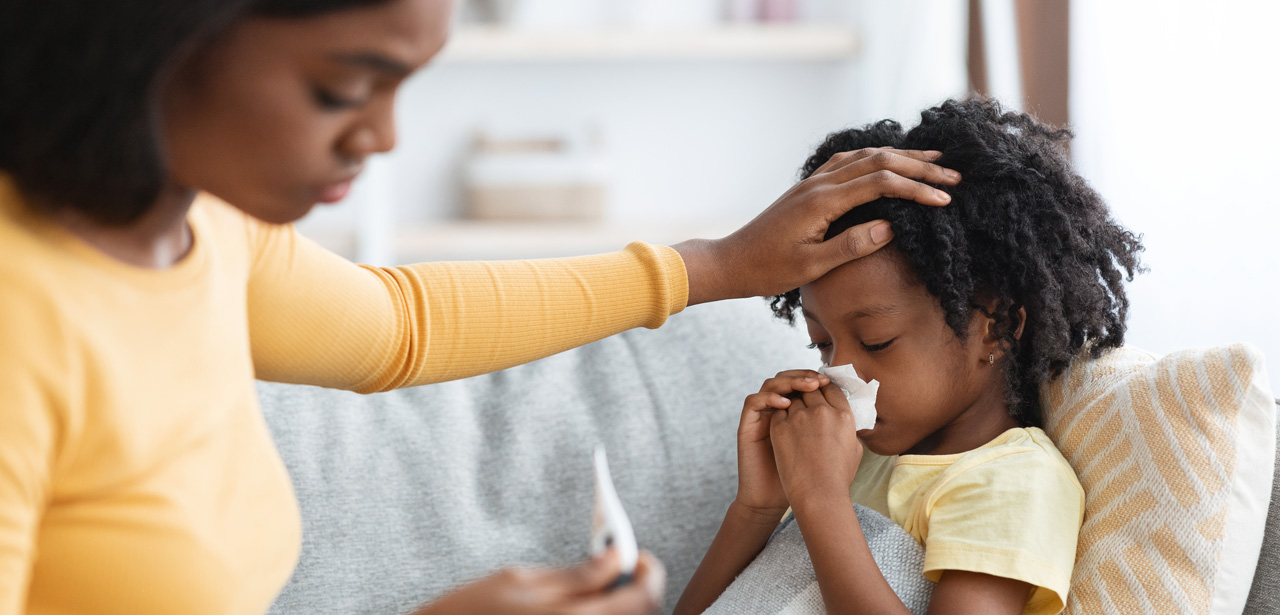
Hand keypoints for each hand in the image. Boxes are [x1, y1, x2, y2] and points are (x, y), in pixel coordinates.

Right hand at [413, 549, 665, 614]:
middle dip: (640, 589)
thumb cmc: (469, 611)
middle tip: (623, 569)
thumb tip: (617, 558)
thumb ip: (575, 574)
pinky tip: (585, 607)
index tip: (641, 556)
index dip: (650, 572)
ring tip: (601, 589)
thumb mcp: (519, 579)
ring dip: (623, 606)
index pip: (642, 598)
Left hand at [673, 148, 958, 304]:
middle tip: (954, 175)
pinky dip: (876, 159)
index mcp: (822, 201)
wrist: (731, 262)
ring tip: (933, 161)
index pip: (880, 183)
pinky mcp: (809, 188)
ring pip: (864, 157)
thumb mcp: (812, 266)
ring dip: (900, 157)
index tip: (945, 199)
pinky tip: (888, 162)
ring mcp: (812, 183)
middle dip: (918, 167)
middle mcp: (819, 184)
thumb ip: (851, 246)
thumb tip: (890, 227)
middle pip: (878, 162)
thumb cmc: (768, 270)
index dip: (916, 188)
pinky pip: (848, 163)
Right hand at [735, 370, 830, 517]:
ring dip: (789, 381)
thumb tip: (855, 415)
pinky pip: (753, 401)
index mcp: (795, 413)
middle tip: (820, 380)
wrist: (775, 499)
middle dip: (805, 376)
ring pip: (771, 384)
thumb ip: (835, 431)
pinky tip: (786, 405)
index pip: (804, 384)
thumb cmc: (804, 478)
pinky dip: (769, 398)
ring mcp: (762, 416)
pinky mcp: (748, 425)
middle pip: (788, 378)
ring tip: (807, 387)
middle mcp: (777, 410)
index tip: (831, 381)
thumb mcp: (826, 450)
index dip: (817, 379)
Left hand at [769, 383, 863, 506]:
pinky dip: (781, 418)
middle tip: (804, 406)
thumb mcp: (855, 449)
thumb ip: (848, 428)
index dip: (825, 388)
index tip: (820, 393)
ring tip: (794, 423)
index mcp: (844, 415)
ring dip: (793, 407)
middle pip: (811, 390)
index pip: (832, 388)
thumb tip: (843, 419)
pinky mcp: (780, 427)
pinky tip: (784, 431)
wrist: (818, 495)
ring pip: (793, 400)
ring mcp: (799, 418)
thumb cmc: (838, 477)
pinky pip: (778, 412)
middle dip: (807, 395)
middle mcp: (822, 411)